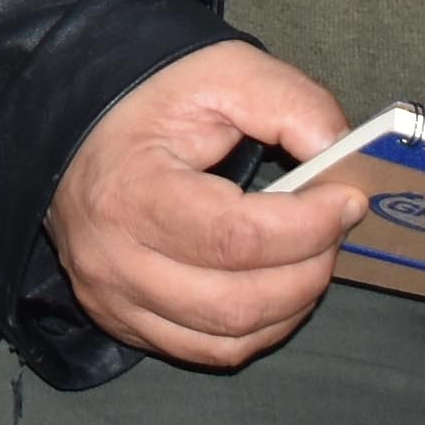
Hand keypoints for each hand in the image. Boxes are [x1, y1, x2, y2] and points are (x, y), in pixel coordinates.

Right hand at [42, 39, 358, 368]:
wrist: (76, 122)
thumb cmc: (150, 96)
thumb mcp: (221, 73)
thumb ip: (291, 105)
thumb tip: (342, 157)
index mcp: (130, 192)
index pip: (236, 237)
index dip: (307, 227)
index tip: (348, 199)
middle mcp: (112, 260)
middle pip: (237, 302)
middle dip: (309, 270)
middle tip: (334, 229)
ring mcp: (112, 299)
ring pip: (228, 339)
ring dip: (291, 306)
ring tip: (309, 256)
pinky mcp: (120, 320)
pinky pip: (205, 351)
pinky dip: (257, 328)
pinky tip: (275, 287)